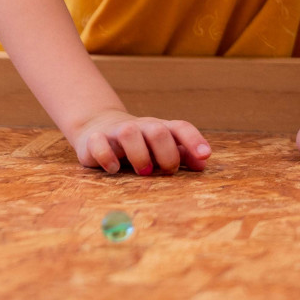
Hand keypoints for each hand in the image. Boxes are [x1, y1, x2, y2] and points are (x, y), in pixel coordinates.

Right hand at [70, 109, 210, 174]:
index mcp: (160, 128)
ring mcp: (116, 131)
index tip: (204, 155)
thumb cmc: (139, 144)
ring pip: (129, 132)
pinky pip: (98, 143)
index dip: (194, 140)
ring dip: (139, 155)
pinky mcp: (94, 140)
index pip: (180, 127)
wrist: (98, 127)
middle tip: (166, 171)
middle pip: (157, 131)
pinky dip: (107, 157)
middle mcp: (140, 127)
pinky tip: (114, 169)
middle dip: (166, 154)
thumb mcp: (161, 148)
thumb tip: (203, 164)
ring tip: (143, 171)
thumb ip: (182, 155)